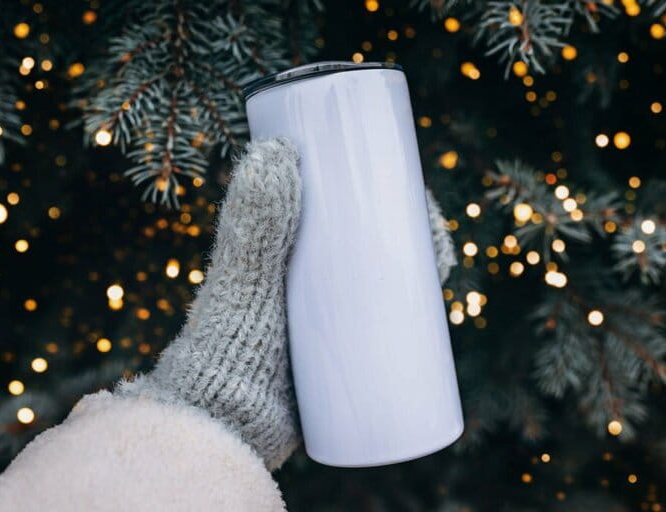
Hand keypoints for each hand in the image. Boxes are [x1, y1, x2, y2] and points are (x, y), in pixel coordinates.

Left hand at [119, 138, 455, 470]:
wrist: (223, 422)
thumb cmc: (228, 344)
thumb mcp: (245, 276)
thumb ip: (254, 219)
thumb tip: (278, 147)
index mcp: (281, 252)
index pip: (338, 211)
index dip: (381, 197)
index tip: (414, 194)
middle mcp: (305, 279)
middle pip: (368, 245)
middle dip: (410, 236)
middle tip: (436, 242)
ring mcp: (323, 317)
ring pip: (382, 284)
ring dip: (417, 273)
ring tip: (442, 271)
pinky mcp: (338, 355)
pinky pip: (383, 329)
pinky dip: (412, 320)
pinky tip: (437, 316)